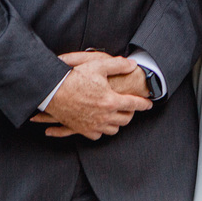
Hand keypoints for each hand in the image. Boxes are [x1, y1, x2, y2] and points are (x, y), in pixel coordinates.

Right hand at [30, 55, 151, 139]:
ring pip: (113, 130)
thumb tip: (132, 64)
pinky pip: (98, 135)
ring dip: (117, 122)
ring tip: (117, 115)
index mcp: (111, 101)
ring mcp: (93, 125)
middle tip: (130, 107)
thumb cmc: (75, 77)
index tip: (149, 104)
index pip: (134, 104)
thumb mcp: (98, 66)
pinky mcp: (82, 130)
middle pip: (125, 119)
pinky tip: (102, 123)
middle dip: (130, 113)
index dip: (144, 104)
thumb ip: (118, 65)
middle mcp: (104, 116)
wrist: (53, 91)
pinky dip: (102, 130)